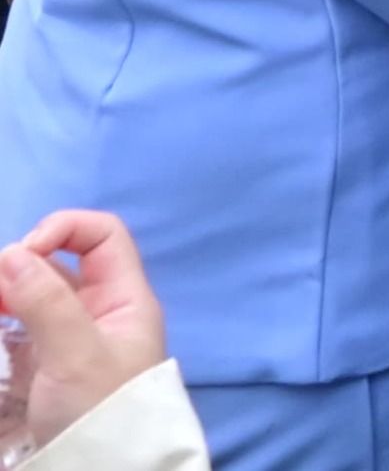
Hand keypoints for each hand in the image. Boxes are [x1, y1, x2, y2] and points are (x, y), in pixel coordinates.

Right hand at [0, 211, 168, 447]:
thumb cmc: (101, 410)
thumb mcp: (78, 354)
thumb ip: (47, 302)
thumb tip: (12, 252)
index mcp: (125, 298)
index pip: (102, 236)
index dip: (63, 229)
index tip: (21, 254)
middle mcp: (100, 310)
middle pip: (60, 264)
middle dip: (21, 262)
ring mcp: (70, 338)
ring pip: (35, 296)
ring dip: (7, 289)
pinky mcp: (44, 366)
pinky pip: (21, 327)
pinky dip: (3, 316)